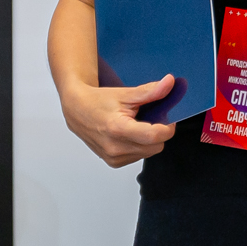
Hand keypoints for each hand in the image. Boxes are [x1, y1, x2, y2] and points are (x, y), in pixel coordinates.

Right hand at [59, 74, 177, 167]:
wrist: (77, 110)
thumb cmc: (98, 101)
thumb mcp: (125, 93)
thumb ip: (150, 91)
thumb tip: (170, 83)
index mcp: (118, 129)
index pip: (154, 136)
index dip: (167, 127)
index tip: (168, 118)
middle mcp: (115, 148)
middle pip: (155, 146)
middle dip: (158, 133)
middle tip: (150, 119)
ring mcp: (113, 158)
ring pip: (149, 153)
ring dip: (149, 140)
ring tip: (136, 125)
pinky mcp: (113, 162)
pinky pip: (138, 157)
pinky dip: (140, 146)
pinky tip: (129, 134)